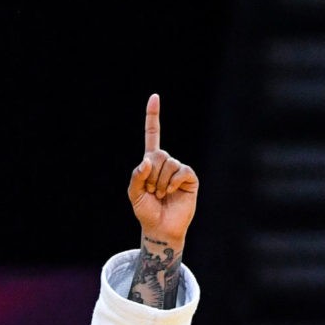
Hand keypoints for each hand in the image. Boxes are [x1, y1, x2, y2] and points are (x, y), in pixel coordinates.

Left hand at [126, 94, 198, 246]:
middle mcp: (166, 163)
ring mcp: (179, 170)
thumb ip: (136, 177)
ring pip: (169, 164)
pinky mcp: (190, 177)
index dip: (153, 117)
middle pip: (158, 155)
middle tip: (152, 192)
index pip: (153, 135)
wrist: (160, 227)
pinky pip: (181, 171)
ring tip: (161, 195)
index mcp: (151, 163)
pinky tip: (171, 193)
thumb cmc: (146, 211)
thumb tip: (147, 161)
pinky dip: (172, 183)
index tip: (155, 97)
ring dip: (160, 183)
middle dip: (151, 176)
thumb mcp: (134, 194)